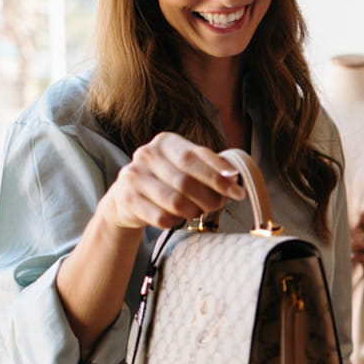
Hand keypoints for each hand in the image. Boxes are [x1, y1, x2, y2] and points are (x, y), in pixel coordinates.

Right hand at [99, 131, 244, 230]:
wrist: (127, 198)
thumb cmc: (167, 180)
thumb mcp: (186, 167)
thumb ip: (209, 169)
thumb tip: (234, 180)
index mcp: (166, 142)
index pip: (195, 157)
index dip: (218, 175)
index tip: (237, 190)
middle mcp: (147, 154)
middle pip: (187, 181)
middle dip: (210, 197)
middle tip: (219, 205)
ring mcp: (134, 176)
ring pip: (176, 202)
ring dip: (194, 211)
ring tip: (197, 211)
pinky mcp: (126, 199)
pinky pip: (162, 217)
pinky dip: (175, 221)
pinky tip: (176, 217)